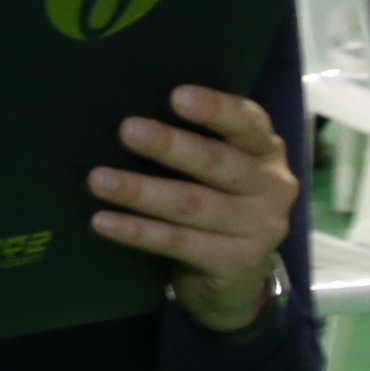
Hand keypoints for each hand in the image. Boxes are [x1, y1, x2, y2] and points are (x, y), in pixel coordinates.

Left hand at [88, 85, 298, 332]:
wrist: (238, 274)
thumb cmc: (215, 196)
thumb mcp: (220, 164)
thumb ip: (196, 137)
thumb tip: (129, 109)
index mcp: (266, 149)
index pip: (246, 121)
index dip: (214, 108)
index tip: (176, 96)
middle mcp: (271, 186)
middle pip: (215, 162)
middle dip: (169, 145)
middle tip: (127, 130)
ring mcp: (260, 228)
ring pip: (191, 204)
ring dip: (140, 191)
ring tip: (98, 180)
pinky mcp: (238, 263)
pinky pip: (179, 243)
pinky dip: (137, 231)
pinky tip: (103, 221)